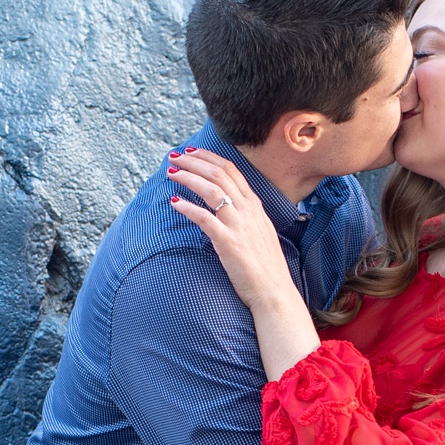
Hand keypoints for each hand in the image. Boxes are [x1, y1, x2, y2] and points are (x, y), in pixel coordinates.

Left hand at [167, 148, 320, 381]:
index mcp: (255, 206)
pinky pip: (204, 218)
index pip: (230, 170)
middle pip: (218, 174)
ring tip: (171, 173)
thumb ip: (245, 218)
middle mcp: (247, 210)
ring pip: (211, 189)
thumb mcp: (259, 234)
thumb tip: (228, 209)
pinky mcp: (228, 242)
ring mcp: (239, 225)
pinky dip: (188, 207)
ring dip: (188, 177)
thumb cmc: (265, 268)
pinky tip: (174, 202)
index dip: (208, 158)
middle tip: (173, 157)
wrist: (274, 292)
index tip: (191, 152)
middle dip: (193, 161)